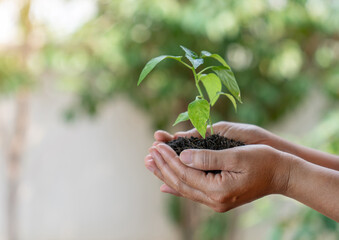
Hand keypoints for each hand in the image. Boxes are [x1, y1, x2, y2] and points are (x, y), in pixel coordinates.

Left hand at [144, 122, 278, 196]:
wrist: (281, 174)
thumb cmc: (263, 160)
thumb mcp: (236, 155)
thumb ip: (208, 157)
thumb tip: (183, 155)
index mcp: (218, 190)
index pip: (184, 174)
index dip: (168, 159)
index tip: (156, 145)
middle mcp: (215, 200)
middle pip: (180, 183)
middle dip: (162, 167)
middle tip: (148, 153)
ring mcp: (216, 201)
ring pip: (183, 188)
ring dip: (166, 175)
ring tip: (151, 164)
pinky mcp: (218, 198)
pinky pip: (192, 192)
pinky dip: (177, 185)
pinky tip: (164, 184)